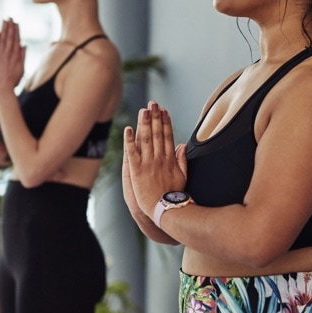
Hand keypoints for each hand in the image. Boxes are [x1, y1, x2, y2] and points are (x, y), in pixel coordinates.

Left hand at [0, 19, 24, 92]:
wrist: (2, 87)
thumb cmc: (14, 79)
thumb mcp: (21, 68)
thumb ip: (22, 55)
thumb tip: (24, 45)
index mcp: (16, 55)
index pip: (16, 39)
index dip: (16, 30)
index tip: (16, 23)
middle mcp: (8, 53)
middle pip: (9, 37)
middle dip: (10, 26)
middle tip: (10, 17)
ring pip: (2, 39)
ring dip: (3, 29)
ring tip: (4, 21)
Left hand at [123, 101, 186, 218]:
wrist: (164, 209)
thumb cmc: (174, 195)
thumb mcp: (183, 176)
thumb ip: (182, 159)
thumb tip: (182, 144)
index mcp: (170, 159)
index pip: (168, 136)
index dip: (165, 122)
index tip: (164, 111)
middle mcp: (160, 158)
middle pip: (157, 133)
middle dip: (155, 117)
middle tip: (153, 103)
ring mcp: (148, 163)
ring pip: (146, 139)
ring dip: (144, 123)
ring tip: (143, 110)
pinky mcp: (137, 171)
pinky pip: (132, 152)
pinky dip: (130, 140)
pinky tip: (128, 129)